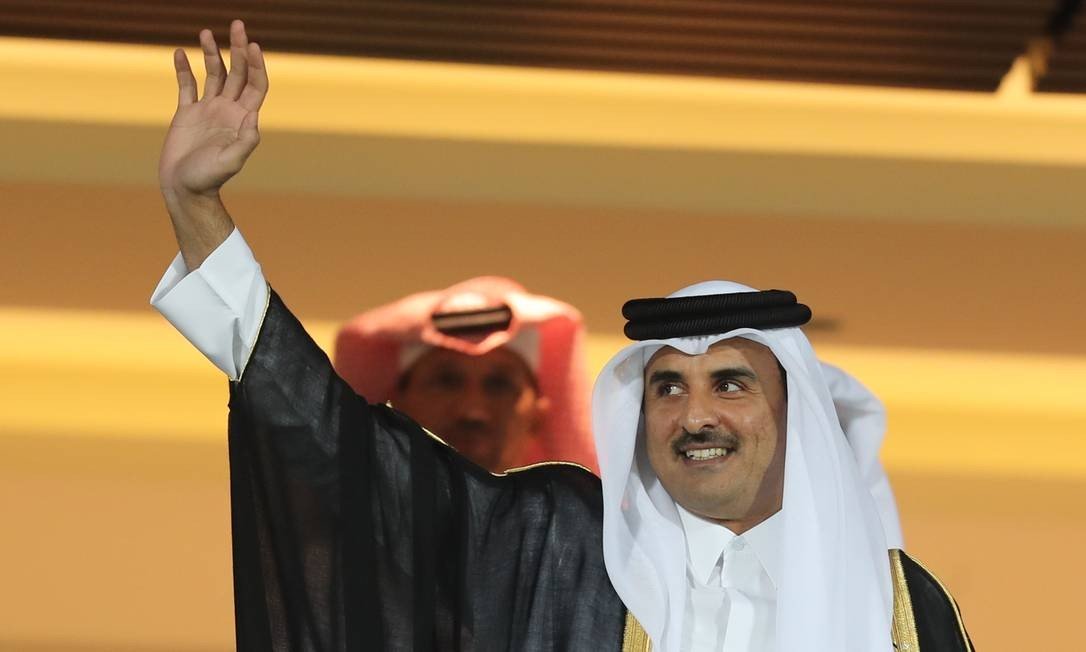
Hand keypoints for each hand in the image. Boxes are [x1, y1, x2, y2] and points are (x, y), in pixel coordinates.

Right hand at [159, 20, 267, 199]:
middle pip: (238, 73)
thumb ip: (245, 142)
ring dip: (212, 53)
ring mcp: (208, 110)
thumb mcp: (230, 162)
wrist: (184, 188)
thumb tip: (254, 120)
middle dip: (238, 49)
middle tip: (238, 25)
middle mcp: (227, 111)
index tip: (251, 45)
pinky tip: (180, 53)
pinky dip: (183, 69)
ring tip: (206, 33)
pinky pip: (186, 85)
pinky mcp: (187, 114)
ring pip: (213, 74)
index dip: (256, 65)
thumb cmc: (209, 179)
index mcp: (242, 119)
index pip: (255, 85)